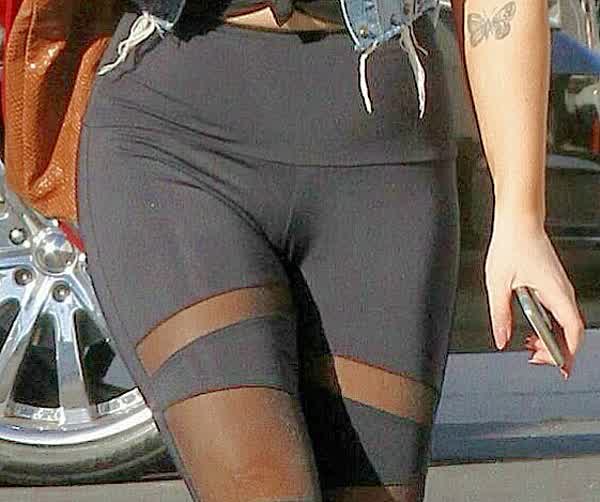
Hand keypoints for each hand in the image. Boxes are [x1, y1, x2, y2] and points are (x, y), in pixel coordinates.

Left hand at [484, 217, 584, 379]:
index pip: (572, 332)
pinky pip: (557, 310)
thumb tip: (501, 338)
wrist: (518, 221)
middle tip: (534, 357)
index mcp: (555, 293)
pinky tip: (531, 327)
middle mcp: (562, 291)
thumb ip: (499, 314)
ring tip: (530, 345)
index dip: (566, 353)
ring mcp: (559, 287)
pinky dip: (547, 324)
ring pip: (564, 321)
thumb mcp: (498, 284)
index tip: (554, 366)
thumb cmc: (511, 245)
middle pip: (570, 331)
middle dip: (556, 349)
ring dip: (550, 336)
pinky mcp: (552, 282)